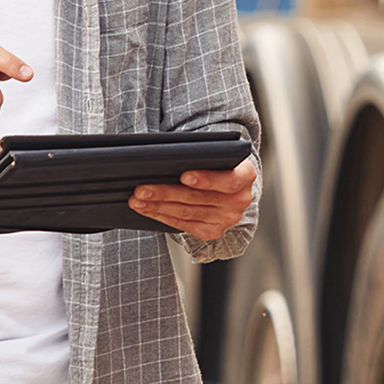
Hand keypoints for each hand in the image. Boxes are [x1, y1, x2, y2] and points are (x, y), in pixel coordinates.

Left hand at [129, 159, 256, 240]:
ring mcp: (227, 218)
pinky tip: (147, 209)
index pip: (229, 181)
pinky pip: (185, 225)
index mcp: (246, 175)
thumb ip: (201, 154)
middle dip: (167, 193)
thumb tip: (166, 157)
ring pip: (188, 213)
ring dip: (159, 206)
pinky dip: (163, 216)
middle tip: (142, 189)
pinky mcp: (213, 230)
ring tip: (137, 200)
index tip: (184, 175)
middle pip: (199, 199)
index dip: (207, 179)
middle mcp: (240, 200)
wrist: (227, 178)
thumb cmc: (215, 161)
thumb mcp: (215, 152)